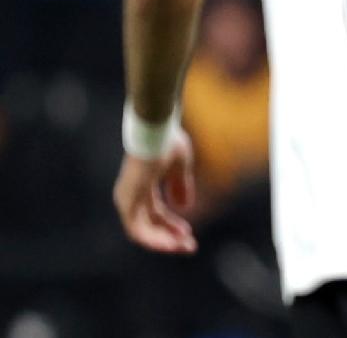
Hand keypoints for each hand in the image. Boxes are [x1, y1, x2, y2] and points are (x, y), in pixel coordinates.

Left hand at [114, 134, 197, 253]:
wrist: (156, 130)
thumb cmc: (168, 141)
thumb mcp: (179, 167)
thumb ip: (180, 186)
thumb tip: (183, 206)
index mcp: (143, 186)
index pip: (156, 214)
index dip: (172, 225)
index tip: (189, 233)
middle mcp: (131, 195)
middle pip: (148, 225)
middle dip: (169, 238)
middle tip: (189, 247)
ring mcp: (127, 199)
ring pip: (141, 232)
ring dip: (162, 242)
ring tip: (182, 247)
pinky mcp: (127, 201)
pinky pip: (136, 230)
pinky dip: (153, 239)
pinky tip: (170, 243)